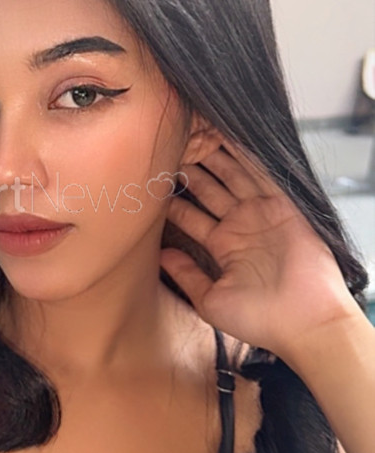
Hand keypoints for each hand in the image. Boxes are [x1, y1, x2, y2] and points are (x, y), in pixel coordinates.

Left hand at [159, 140, 358, 357]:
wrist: (302, 321)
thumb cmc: (259, 319)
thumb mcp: (210, 299)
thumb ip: (186, 274)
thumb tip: (160, 256)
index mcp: (223, 246)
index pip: (190, 215)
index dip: (171, 198)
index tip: (149, 181)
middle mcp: (241, 226)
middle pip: (210, 188)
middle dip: (190, 168)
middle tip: (169, 145)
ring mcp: (261, 214)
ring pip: (232, 175)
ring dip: (214, 155)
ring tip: (192, 132)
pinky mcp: (283, 206)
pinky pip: (262, 174)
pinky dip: (247, 156)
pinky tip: (228, 137)